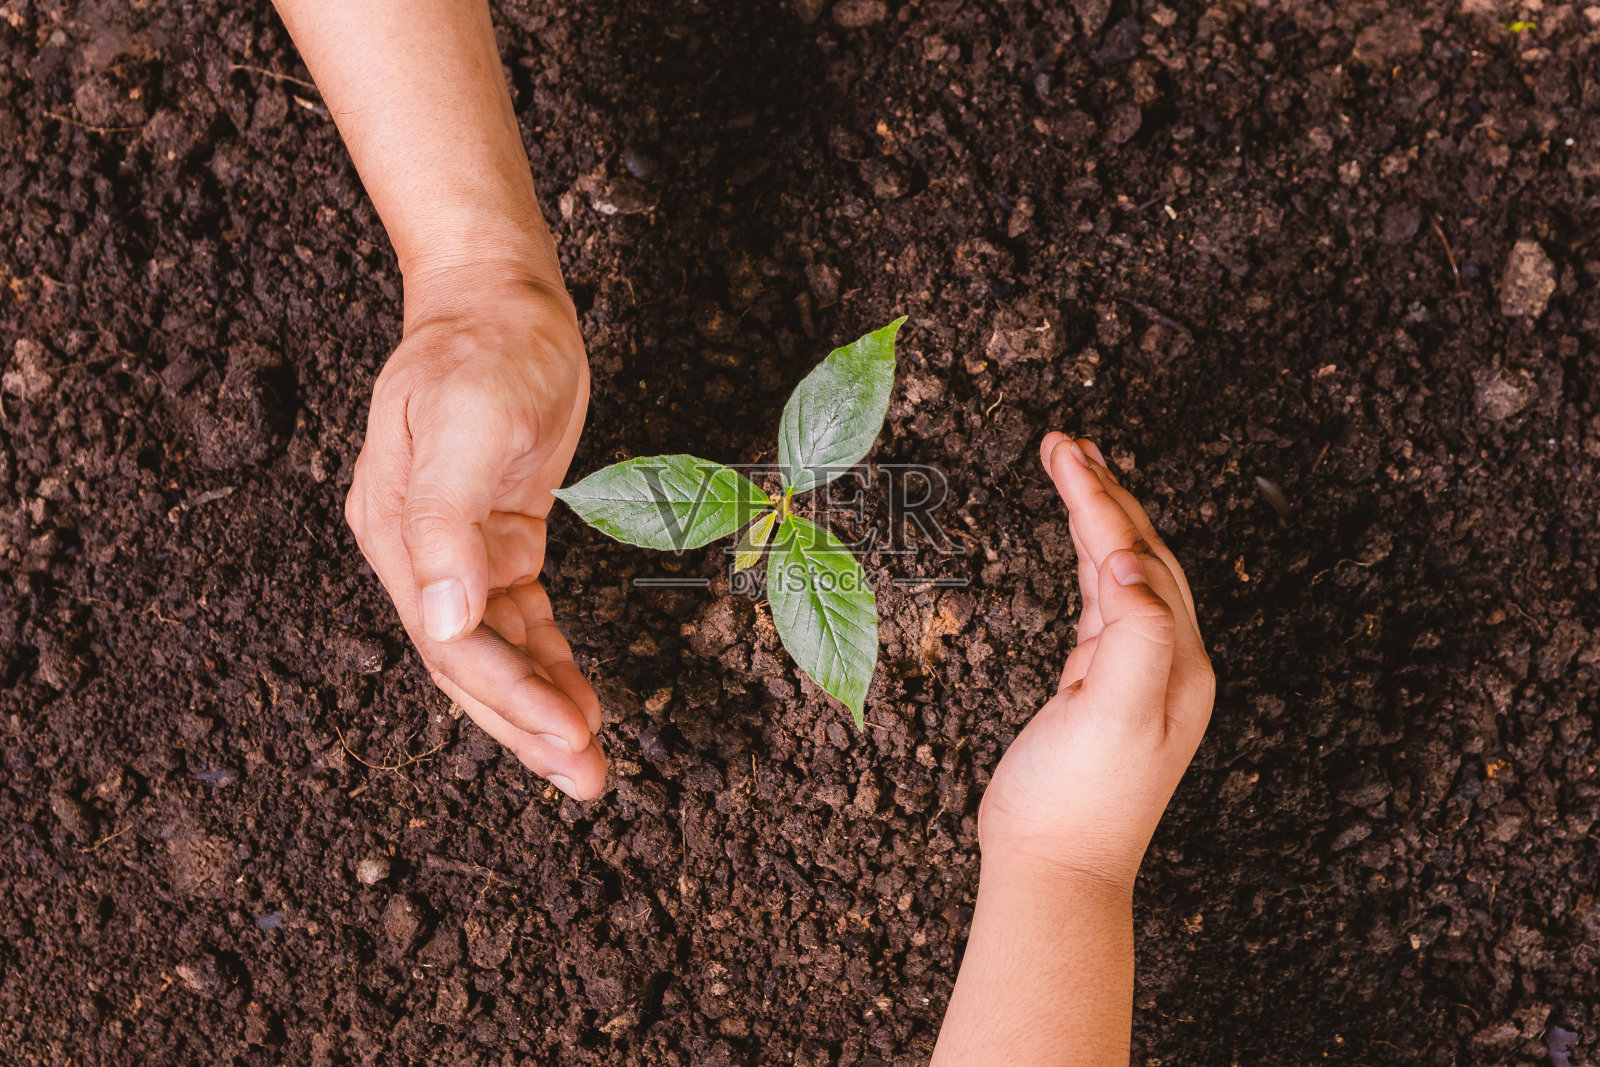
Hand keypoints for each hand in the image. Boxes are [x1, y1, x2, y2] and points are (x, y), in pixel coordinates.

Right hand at [344, 262, 605, 798]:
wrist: (503, 298)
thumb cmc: (482, 348)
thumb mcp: (467, 422)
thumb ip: (447, 524)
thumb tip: (440, 620)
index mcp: (397, 532)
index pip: (449, 640)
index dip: (508, 695)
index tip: (566, 734)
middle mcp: (420, 554)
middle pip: (470, 664)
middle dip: (525, 727)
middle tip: (584, 780)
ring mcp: (459, 552)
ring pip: (498, 653)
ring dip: (541, 707)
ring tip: (589, 762)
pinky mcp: (500, 541)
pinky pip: (524, 621)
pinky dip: (552, 661)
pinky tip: (582, 697)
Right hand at [977, 434, 1213, 891]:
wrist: (1054, 870)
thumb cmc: (1078, 801)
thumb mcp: (1113, 713)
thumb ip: (1134, 633)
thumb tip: (1132, 565)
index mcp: (1178, 657)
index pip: (1139, 553)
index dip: (1098, 497)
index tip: (1062, 450)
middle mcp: (1169, 659)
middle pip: (1143, 550)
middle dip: (1104, 491)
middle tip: (1064, 442)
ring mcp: (1136, 673)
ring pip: (1125, 572)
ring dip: (1098, 517)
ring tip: (1070, 468)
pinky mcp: (1101, 687)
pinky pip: (1103, 604)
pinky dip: (1089, 561)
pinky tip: (1079, 547)